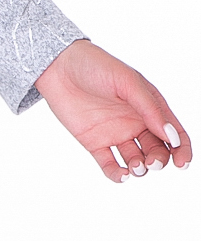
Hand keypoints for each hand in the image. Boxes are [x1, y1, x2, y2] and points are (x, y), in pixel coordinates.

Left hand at [35, 40, 191, 182]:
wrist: (58, 66)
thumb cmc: (96, 66)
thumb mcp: (127, 82)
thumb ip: (150, 109)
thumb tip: (172, 137)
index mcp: (149, 106)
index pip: (173, 132)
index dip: (182, 150)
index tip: (181, 163)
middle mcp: (135, 122)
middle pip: (157, 150)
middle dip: (159, 161)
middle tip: (151, 162)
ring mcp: (115, 133)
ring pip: (136, 160)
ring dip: (140, 168)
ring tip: (135, 166)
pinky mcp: (95, 142)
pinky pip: (110, 164)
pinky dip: (118, 174)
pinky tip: (121, 175)